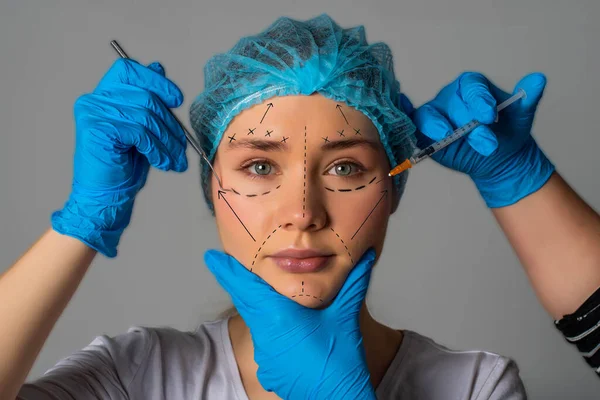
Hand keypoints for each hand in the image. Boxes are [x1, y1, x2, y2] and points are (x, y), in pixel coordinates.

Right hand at [51, 59, 187, 256]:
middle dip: (170, 124)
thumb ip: (147, 101)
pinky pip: (139, 133)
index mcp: (102, 96)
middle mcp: (94, 101)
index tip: (176, 99)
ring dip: (167, 141)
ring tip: (175, 160)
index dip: (155, 81)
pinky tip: (162, 163)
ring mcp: (93, 114)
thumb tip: (158, 68)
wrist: (104, 198)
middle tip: (182, 147)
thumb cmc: (123, 167)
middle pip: (145, 96)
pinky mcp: (98, 130)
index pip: (129, 71)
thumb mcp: (141, 129)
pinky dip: (156, 149)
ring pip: (146, 116)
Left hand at [204, 248, 377, 399]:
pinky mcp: (269, 373)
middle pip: (248, 304)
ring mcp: (265, 357)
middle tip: (234, 268)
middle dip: (242, 286)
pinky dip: (274, 336)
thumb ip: (353, 283)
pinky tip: (292, 337)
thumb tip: (364, 257)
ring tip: (277, 305)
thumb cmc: (342, 359)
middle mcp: (265, 336)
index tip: (211, 257)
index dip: (228, 271)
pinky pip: (267, 347)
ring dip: (264, 313)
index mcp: (278, 316)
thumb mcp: (347, 316)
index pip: (246, 287)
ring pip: (259, 326)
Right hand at [403, 72, 554, 206]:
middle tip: (488, 144)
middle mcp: (451, 96)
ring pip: (430, 114)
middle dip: (469, 124)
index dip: (479, 100)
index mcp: (473, 86)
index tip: (490, 116)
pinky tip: (408, 118)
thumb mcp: (522, 115)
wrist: (499, 158)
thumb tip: (538, 79)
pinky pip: (414, 124)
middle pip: (453, 103)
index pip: (471, 86)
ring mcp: (436, 113)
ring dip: (438, 126)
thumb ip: (528, 97)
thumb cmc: (508, 133)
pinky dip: (409, 121)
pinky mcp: (425, 132)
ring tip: (448, 137)